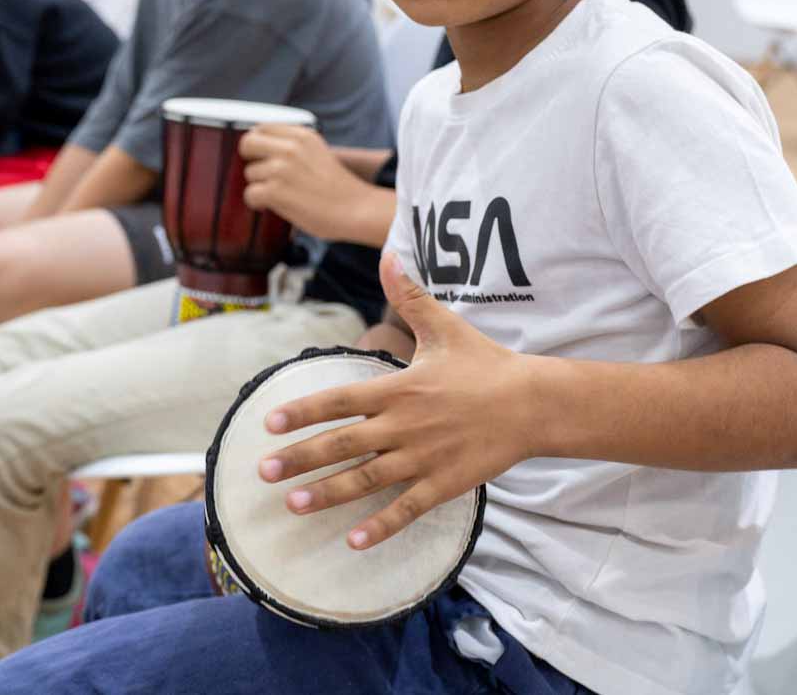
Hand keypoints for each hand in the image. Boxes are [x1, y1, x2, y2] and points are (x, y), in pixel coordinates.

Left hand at [240, 125, 384, 243]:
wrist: (357, 210)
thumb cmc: (337, 188)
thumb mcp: (317, 153)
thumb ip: (293, 147)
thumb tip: (261, 150)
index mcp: (302, 135)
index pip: (261, 128)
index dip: (257, 144)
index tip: (262, 157)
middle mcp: (290, 147)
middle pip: (247, 143)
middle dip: (250, 160)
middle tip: (261, 175)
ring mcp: (282, 168)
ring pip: (250, 174)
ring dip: (260, 186)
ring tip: (280, 195)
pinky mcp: (276, 190)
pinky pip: (250, 194)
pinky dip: (257, 203)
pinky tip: (271, 205)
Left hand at [258, 253, 536, 549]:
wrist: (535, 404)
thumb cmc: (485, 364)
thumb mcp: (445, 326)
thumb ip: (410, 296)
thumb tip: (388, 254)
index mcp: (398, 388)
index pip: (338, 400)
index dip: (301, 411)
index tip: (268, 423)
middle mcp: (403, 426)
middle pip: (342, 444)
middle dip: (299, 458)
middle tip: (262, 471)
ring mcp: (423, 458)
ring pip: (366, 480)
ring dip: (327, 494)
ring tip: (291, 504)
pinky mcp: (444, 484)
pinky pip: (406, 509)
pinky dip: (380, 526)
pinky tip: (352, 542)